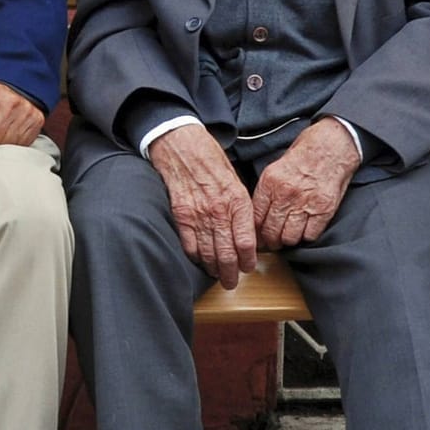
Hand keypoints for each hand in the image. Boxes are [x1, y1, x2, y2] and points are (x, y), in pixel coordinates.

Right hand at [150, 123, 256, 288]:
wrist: (183, 147)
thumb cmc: (211, 161)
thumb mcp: (236, 181)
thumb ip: (241, 208)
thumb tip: (248, 233)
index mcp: (237, 202)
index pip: (246, 242)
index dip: (248, 260)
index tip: (248, 267)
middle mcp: (219, 211)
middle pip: (227, 254)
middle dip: (230, 273)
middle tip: (232, 282)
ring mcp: (198, 215)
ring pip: (208, 253)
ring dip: (213, 269)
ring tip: (216, 276)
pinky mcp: (180, 215)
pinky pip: (189, 245)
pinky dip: (195, 257)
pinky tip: (199, 261)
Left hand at [251, 119, 360, 250]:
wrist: (331, 147)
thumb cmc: (303, 156)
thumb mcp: (275, 169)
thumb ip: (265, 192)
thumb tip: (256, 216)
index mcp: (270, 183)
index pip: (255, 219)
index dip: (255, 233)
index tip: (257, 238)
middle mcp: (286, 195)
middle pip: (271, 232)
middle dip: (270, 241)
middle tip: (272, 242)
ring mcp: (306, 203)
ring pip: (289, 237)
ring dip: (288, 240)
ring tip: (288, 237)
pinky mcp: (324, 210)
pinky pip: (310, 235)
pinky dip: (306, 237)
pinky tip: (304, 230)